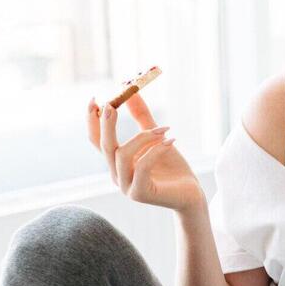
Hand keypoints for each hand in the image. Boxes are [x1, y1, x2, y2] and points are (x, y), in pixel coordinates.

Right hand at [86, 93, 205, 212]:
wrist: (191, 194)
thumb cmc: (173, 167)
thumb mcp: (157, 138)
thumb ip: (142, 118)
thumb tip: (130, 91)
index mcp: (116, 163)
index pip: (97, 141)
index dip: (93, 121)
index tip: (94, 99)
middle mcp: (117, 175)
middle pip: (104, 147)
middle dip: (107, 125)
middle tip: (113, 105)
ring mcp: (126, 187)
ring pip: (122, 155)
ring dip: (143, 137)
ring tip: (164, 130)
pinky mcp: (140, 194)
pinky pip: (142, 166)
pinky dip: (155, 150)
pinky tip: (171, 141)